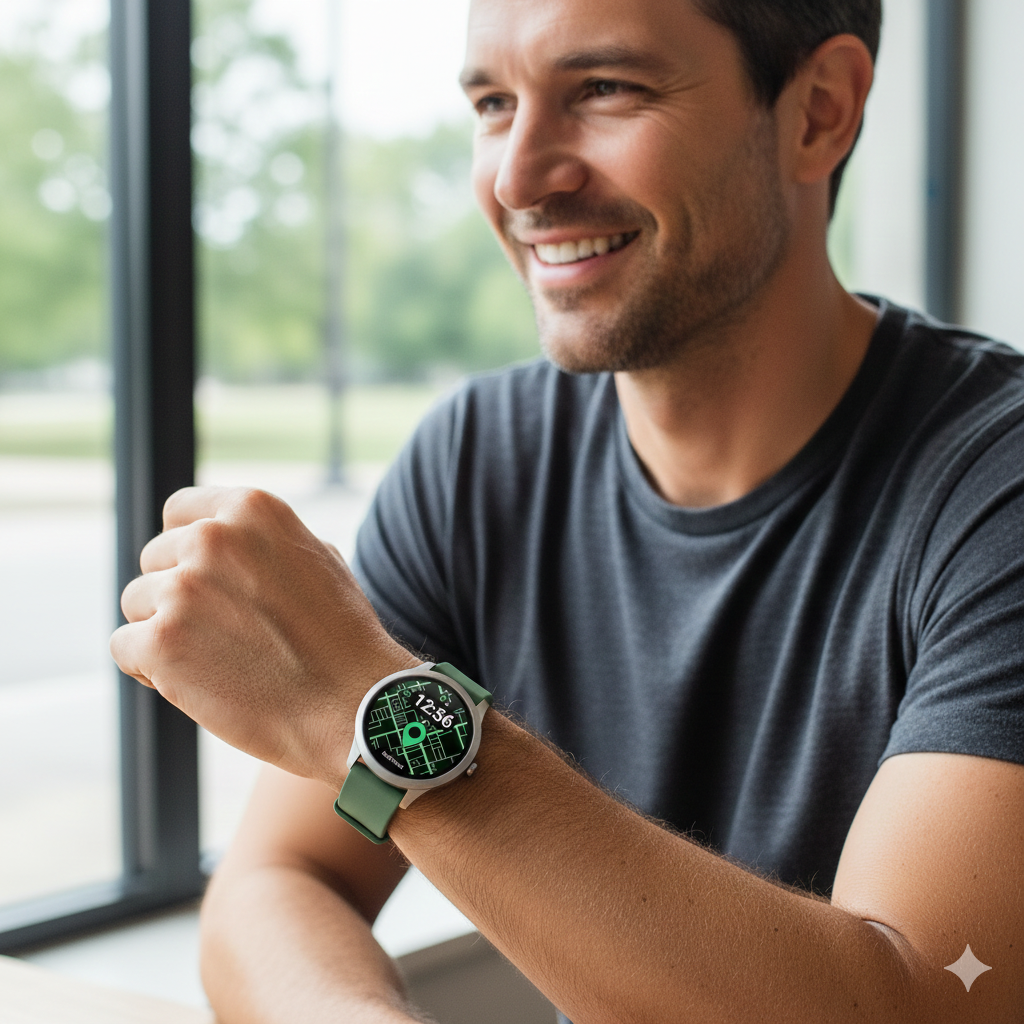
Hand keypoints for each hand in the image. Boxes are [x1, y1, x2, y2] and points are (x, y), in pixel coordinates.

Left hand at [110, 486, 418, 785]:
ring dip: (164, 632)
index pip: (179, 511)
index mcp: (252, 510)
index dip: (184, 549)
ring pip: (136, 604)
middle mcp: (213, 538)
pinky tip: (196, 682)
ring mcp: (183, 589)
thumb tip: (217, 538)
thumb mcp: (316, 559)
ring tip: (216, 661)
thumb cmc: (341, 639)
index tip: (200, 581)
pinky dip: (149, 669)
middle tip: (220, 634)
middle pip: (154, 560)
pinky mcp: (161, 641)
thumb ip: (261, 543)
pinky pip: (125, 647)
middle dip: (175, 595)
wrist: (352, 705)